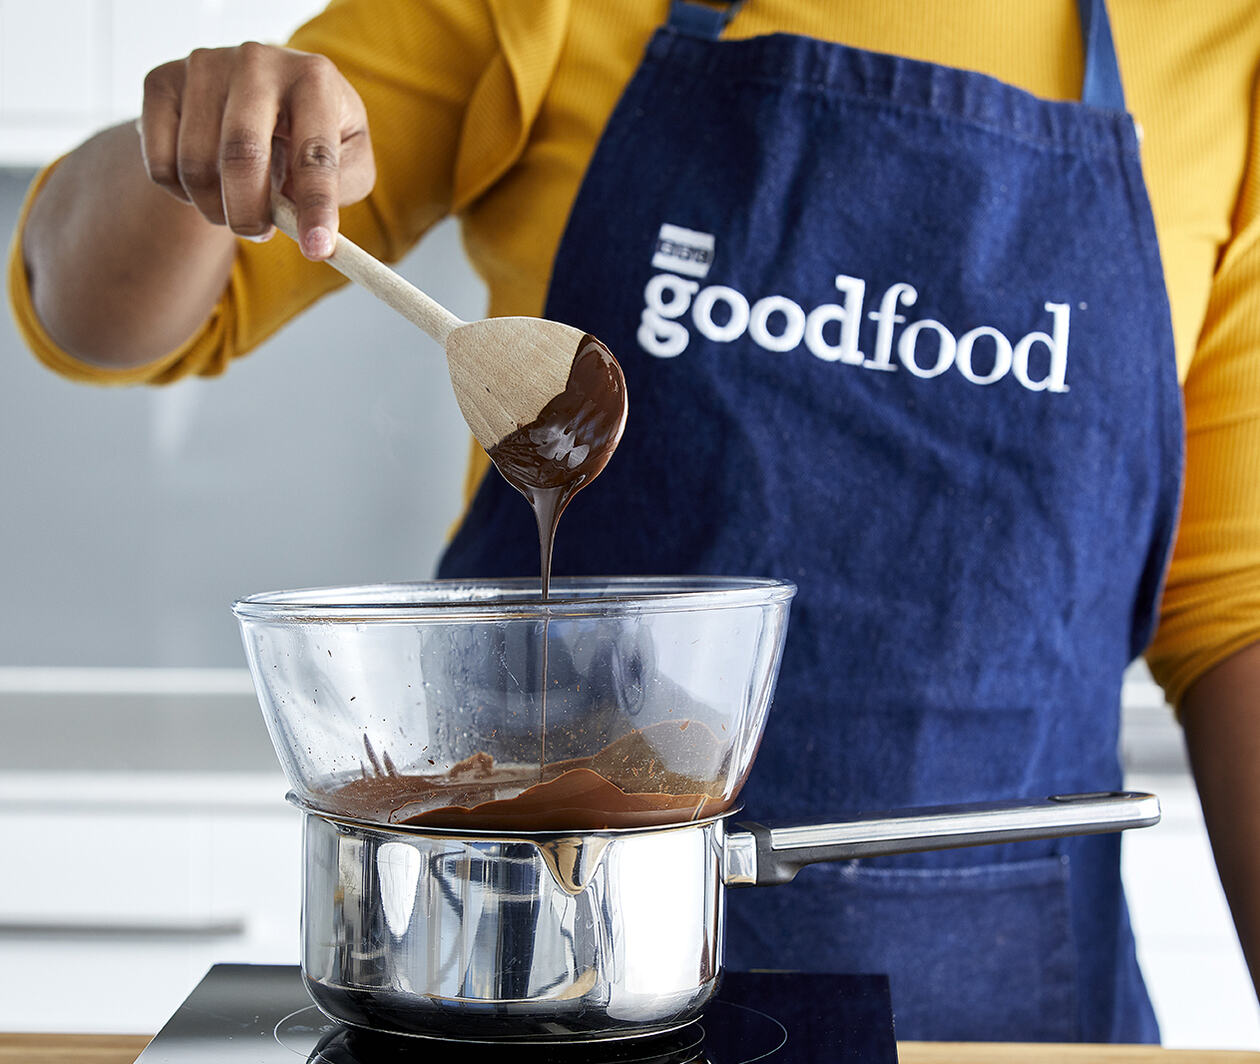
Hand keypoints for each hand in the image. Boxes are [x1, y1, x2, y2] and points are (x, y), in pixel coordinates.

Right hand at [139, 42, 374, 259]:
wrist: (257, 94)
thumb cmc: (309, 133)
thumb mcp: (349, 157)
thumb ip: (341, 185)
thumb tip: (301, 211)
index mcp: (314, 79)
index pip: (315, 153)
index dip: (316, 207)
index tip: (316, 249)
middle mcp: (257, 62)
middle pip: (241, 156)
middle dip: (250, 214)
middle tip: (260, 233)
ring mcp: (204, 66)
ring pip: (195, 167)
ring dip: (217, 209)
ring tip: (239, 206)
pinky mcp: (162, 81)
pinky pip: (161, 164)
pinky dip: (183, 194)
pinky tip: (207, 186)